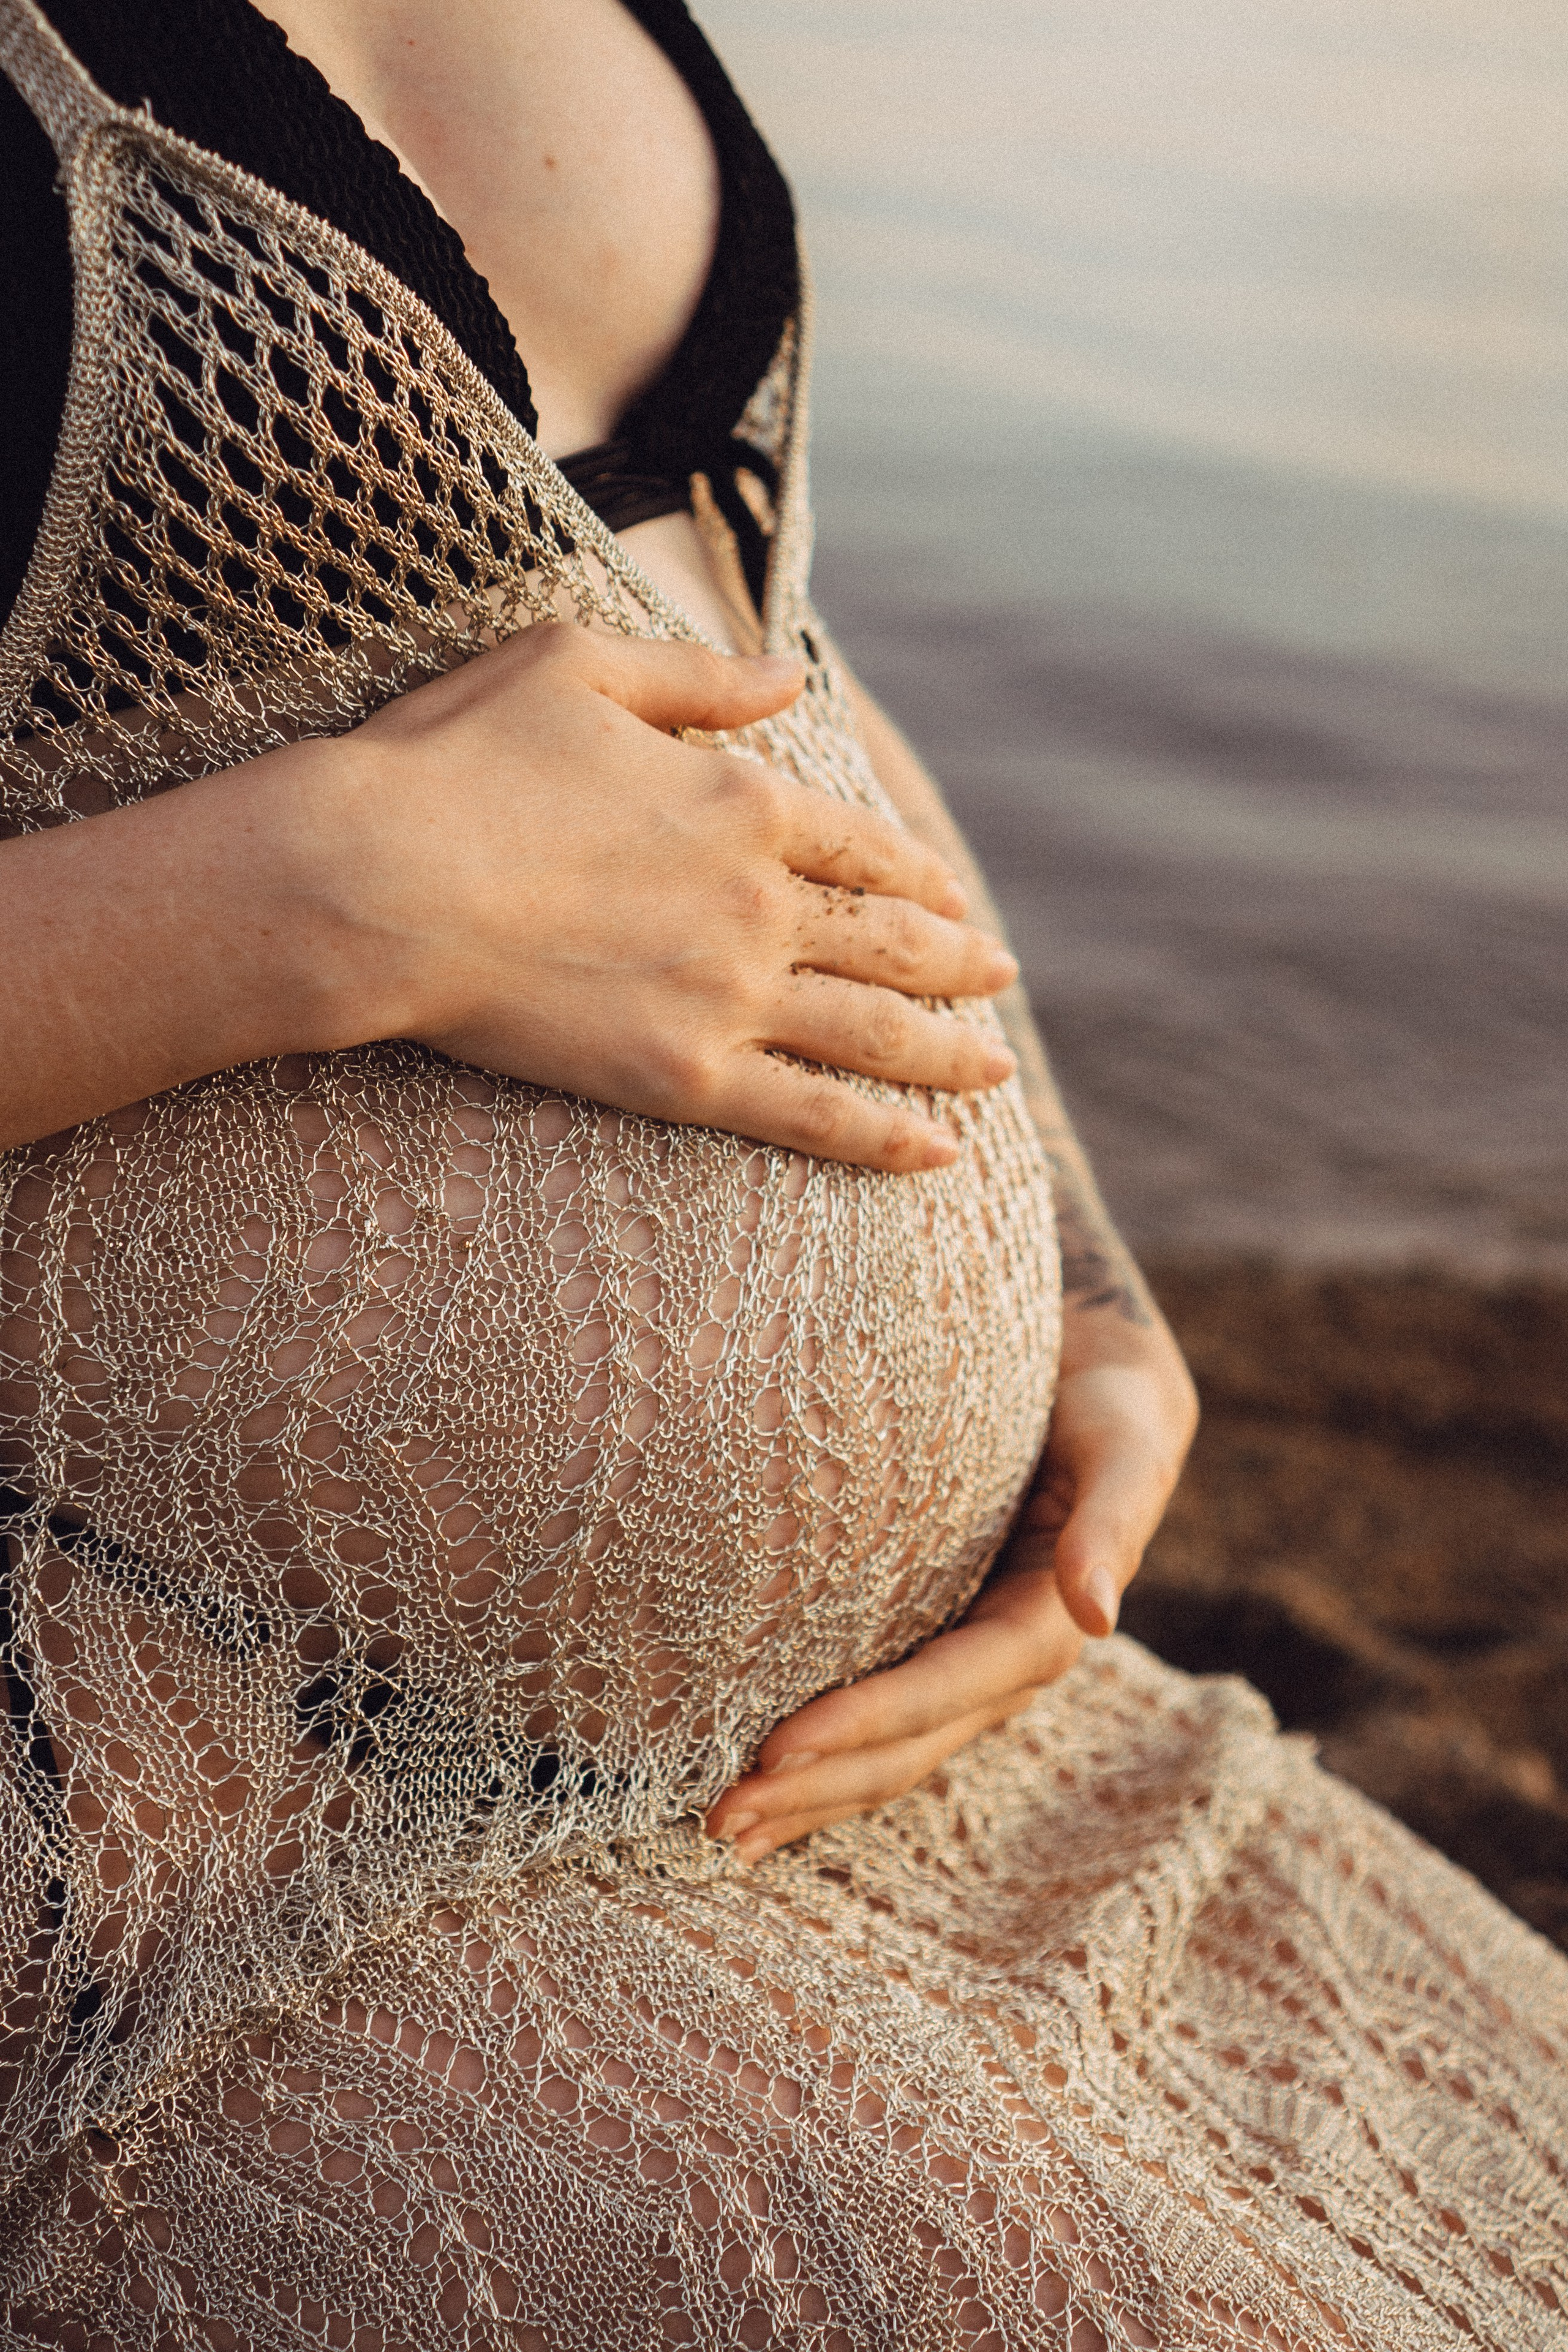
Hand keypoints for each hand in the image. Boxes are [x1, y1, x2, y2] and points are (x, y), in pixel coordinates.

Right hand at [312, 625, 1018, 1169]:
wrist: (374, 883)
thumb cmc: (453, 760)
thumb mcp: (577, 664)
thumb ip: (696, 676)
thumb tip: (790, 679)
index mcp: (744, 800)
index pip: (866, 844)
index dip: (920, 873)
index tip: (953, 894)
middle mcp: (762, 902)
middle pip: (895, 941)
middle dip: (960, 961)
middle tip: (1001, 975)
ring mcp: (732, 996)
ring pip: (878, 1033)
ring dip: (950, 1052)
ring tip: (997, 1067)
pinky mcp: (687, 1078)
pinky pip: (815, 1116)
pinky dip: (888, 1138)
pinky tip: (941, 1154)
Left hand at [705, 1304, 1196, 1862]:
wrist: (1102, 1391)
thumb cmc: (1109, 1409)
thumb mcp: (1123, 1446)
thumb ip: (1111, 1523)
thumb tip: (1098, 1614)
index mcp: (1043, 1626)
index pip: (941, 1690)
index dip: (864, 1722)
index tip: (776, 1746)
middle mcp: (1001, 1669)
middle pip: (902, 1749)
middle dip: (815, 1788)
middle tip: (716, 1819)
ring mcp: (965, 1673)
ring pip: (883, 1756)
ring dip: (805, 1799)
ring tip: (717, 1832)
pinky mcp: (932, 1653)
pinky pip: (874, 1726)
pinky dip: (817, 1768)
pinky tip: (757, 1792)